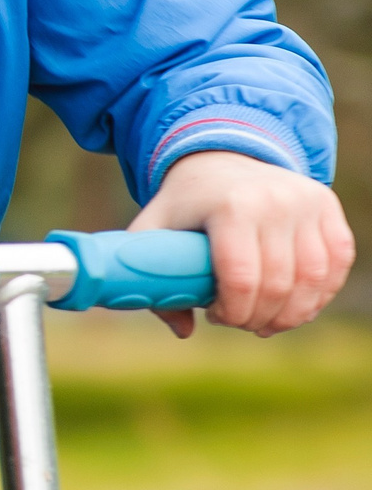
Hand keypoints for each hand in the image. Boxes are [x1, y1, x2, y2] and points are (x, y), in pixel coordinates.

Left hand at [127, 150, 352, 336]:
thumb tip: (184, 331)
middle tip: (240, 323)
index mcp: (230, 206)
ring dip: (292, 314)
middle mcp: (274, 201)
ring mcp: (306, 202)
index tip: (216, 316)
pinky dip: (321, 294)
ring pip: (313, 280)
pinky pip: (337, 263)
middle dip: (258, 318)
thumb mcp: (153, 229)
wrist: (221, 158)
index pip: (240, 279)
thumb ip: (151, 276)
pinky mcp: (327, 206)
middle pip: (278, 285)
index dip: (232, 312)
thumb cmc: (186, 203)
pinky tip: (297, 306)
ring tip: (268, 322)